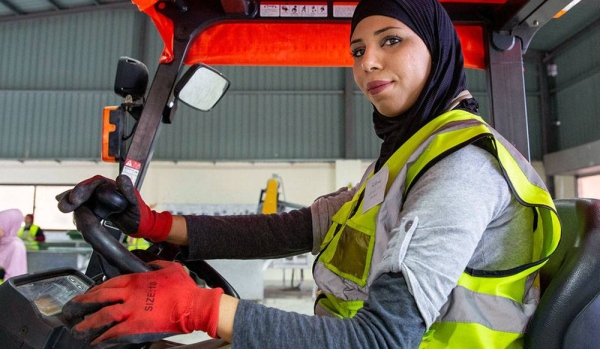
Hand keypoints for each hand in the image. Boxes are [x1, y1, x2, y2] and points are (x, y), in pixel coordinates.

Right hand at [56, 174, 171, 241]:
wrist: (141, 226)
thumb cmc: (140, 214)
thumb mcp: (135, 203)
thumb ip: (128, 191)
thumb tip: (121, 177)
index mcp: (112, 186)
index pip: (94, 183)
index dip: (82, 189)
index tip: (75, 198)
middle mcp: (104, 191)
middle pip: (84, 190)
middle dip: (72, 197)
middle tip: (63, 206)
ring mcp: (99, 200)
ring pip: (81, 200)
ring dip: (71, 204)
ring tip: (63, 208)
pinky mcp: (96, 210)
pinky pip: (83, 209)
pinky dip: (76, 211)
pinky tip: (68, 212)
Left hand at [63, 260, 223, 347]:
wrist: (193, 305)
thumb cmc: (184, 288)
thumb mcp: (170, 268)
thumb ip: (156, 265)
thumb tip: (150, 264)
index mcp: (136, 279)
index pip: (109, 282)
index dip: (96, 288)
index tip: (90, 293)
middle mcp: (130, 294)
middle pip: (100, 297)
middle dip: (83, 302)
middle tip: (72, 308)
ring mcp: (132, 310)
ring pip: (102, 315)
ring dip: (88, 323)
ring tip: (78, 328)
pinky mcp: (136, 326)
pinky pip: (114, 332)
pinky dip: (103, 337)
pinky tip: (96, 342)